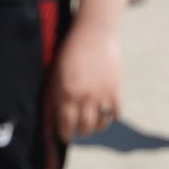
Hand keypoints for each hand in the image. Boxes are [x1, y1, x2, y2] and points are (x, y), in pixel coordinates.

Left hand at [47, 19, 121, 140]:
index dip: (65, 134)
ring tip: (93, 121)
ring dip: (96, 126)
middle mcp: (85, 98)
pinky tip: (106, 110)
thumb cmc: (70, 53)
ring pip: (101, 124)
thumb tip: (51, 122)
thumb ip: (54, 99)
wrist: (94, 33)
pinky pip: (116, 113)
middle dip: (81, 131)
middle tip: (79, 128)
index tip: (66, 135)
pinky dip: (111, 116)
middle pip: (85, 128)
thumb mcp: (56, 76)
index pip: (66, 126)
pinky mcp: (116, 89)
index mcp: (66, 94)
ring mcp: (102, 94)